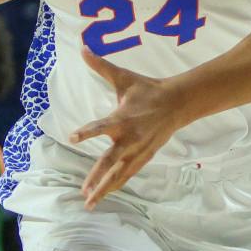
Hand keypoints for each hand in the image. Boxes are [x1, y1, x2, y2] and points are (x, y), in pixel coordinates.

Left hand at [70, 51, 188, 208]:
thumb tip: (82, 47)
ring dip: (105, 188)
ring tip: (90, 202)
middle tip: (83, 191)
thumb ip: (100, 66)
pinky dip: (117, 184)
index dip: (87, 131)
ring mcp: (138, 150)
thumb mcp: (124, 77)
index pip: (101, 126)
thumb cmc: (147, 90)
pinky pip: (129, 173)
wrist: (178, 102)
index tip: (72, 138)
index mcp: (123, 118)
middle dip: (96, 178)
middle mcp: (130, 138)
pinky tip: (106, 195)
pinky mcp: (145, 156)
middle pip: (110, 162)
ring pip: (120, 174)